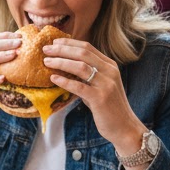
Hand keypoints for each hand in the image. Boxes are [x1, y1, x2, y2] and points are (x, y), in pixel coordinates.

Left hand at [40, 37, 144, 152]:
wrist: (124, 127)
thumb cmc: (108, 107)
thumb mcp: (100, 86)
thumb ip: (87, 76)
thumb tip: (65, 68)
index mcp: (109, 65)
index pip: (87, 47)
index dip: (69, 43)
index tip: (54, 42)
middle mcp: (110, 71)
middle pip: (82, 53)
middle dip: (62, 49)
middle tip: (45, 49)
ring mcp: (106, 84)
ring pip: (80, 66)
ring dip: (61, 62)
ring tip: (46, 62)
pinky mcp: (101, 98)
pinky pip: (79, 86)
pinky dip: (65, 81)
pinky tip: (53, 79)